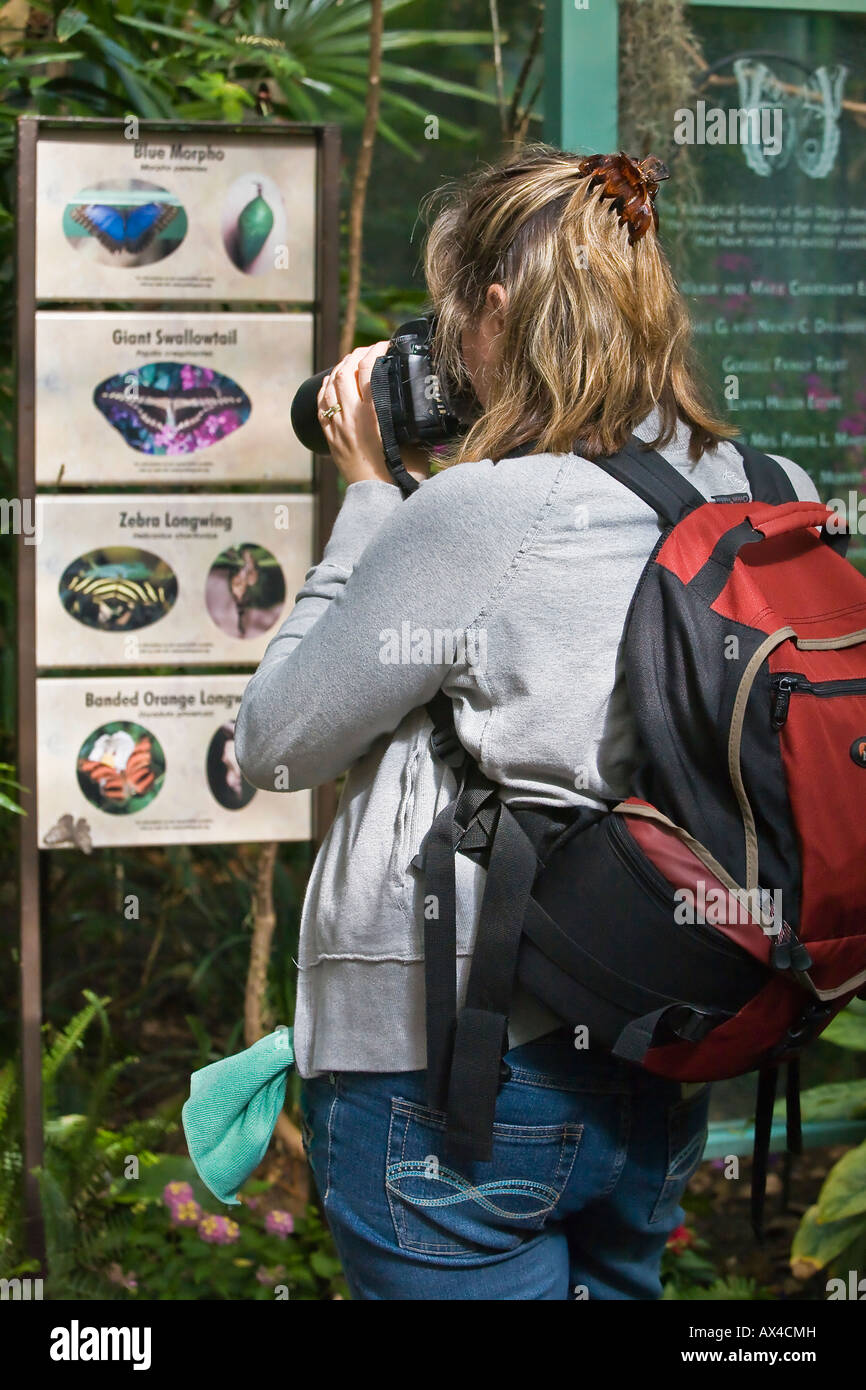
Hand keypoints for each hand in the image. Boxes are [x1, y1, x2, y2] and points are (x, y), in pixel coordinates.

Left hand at [317, 342, 430, 486]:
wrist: (379, 502)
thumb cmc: (403, 475)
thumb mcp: (414, 441)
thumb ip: (411, 418)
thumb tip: (417, 399)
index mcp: (373, 415)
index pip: (368, 370)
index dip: (376, 351)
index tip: (386, 345)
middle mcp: (351, 417)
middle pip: (345, 372)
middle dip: (356, 354)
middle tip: (369, 350)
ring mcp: (338, 428)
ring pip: (330, 386)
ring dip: (339, 368)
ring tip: (350, 361)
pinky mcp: (331, 439)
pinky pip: (321, 406)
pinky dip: (325, 389)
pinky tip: (330, 382)